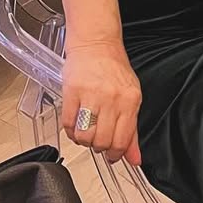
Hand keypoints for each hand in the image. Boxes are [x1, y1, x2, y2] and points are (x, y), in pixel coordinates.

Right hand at [61, 37, 142, 165]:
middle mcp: (112, 98)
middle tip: (97, 139)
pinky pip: (68, 124)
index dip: (115, 153)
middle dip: (98, 147)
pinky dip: (70, 131)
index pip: (122, 140)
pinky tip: (75, 124)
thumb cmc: (114, 68)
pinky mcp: (72, 92)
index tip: (112, 155)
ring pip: (84, 136)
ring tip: (86, 130)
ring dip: (83, 140)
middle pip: (102, 141)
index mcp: (130, 100)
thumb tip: (134, 158)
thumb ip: (132, 130)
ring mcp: (91, 95)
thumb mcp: (131, 97)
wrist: (97, 43)